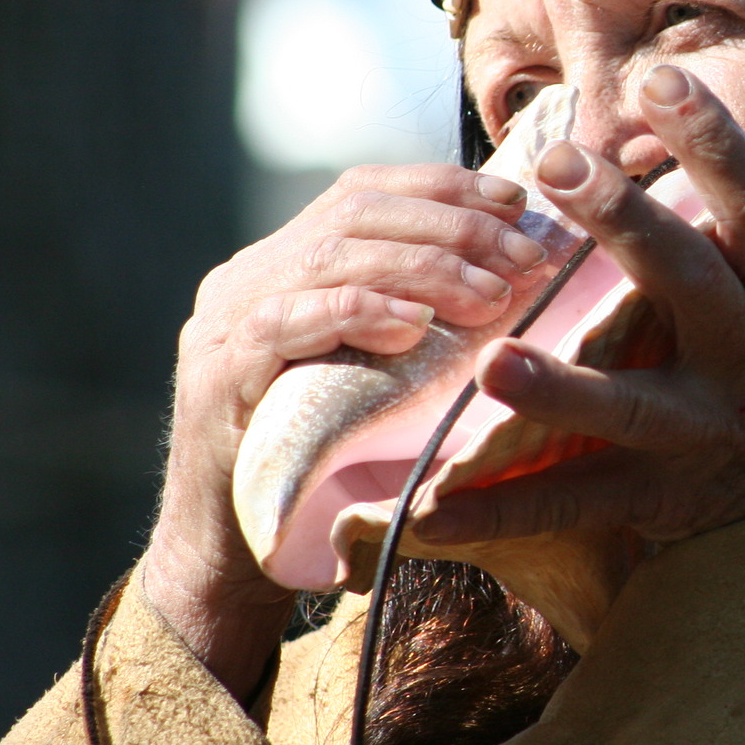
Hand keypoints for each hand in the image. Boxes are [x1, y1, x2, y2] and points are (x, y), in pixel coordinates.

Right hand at [144, 163, 551, 696]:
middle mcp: (248, 277)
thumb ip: (415, 317)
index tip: (516, 200)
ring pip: (330, 256)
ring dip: (425, 269)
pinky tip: (414, 328)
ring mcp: (224, 321)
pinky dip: (358, 313)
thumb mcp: (378, 375)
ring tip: (492, 296)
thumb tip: (516, 275)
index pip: (366, 191)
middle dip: (453, 226)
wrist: (234, 556)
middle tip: (527, 258)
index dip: (444, 187)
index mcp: (285, 262)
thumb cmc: (328, 466)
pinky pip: (287, 321)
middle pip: (356, 212)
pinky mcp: (217, 375)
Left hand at [408, 66, 744, 555]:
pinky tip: (431, 513)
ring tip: (492, 362)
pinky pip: (578, 505)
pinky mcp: (668, 499)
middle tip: (557, 163)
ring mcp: (710, 433)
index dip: (718, 143)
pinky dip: (503, 509)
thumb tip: (730, 130)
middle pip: (692, 283)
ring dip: (558, 387)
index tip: (662, 79)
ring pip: (631, 406)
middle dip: (627, 223)